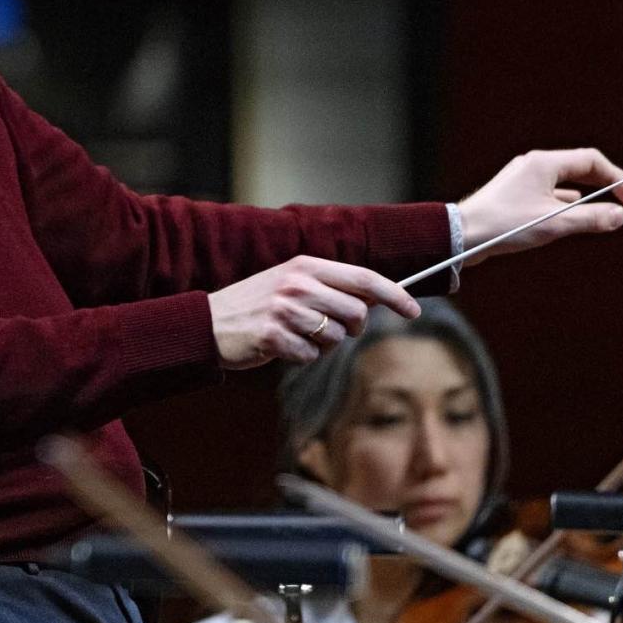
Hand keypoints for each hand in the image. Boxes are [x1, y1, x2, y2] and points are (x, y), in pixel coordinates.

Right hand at [208, 257, 420, 370]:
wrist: (208, 322)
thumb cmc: (256, 304)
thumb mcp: (291, 282)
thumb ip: (331, 286)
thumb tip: (376, 299)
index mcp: (304, 266)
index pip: (363, 278)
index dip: (395, 295)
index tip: (414, 310)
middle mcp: (297, 284)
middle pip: (355, 313)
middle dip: (351, 327)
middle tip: (328, 327)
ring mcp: (284, 310)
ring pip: (335, 338)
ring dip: (321, 344)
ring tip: (296, 334)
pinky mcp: (272, 336)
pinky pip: (310, 356)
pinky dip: (301, 357)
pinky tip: (282, 346)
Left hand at [455, 147, 622, 267]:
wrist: (462, 235)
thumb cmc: (504, 226)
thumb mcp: (553, 224)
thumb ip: (590, 219)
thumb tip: (621, 215)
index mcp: (544, 164)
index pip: (592, 161)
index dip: (619, 179)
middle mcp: (534, 166)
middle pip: (582, 167)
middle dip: (609, 183)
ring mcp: (524, 179)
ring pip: (567, 181)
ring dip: (591, 192)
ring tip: (610, 207)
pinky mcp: (517, 194)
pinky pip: (552, 192)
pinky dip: (570, 200)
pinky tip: (575, 210)